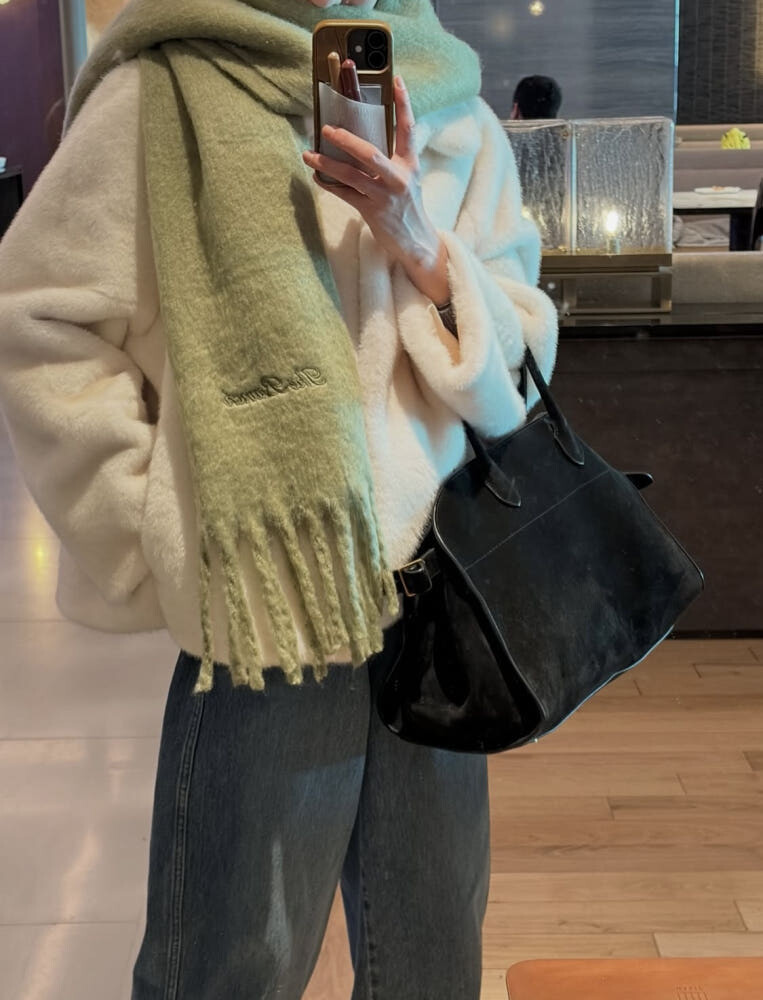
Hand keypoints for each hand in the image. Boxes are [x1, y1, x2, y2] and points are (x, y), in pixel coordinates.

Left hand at [302, 76, 449, 306]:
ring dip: (326, 163)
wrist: (417, 242)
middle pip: (370, 153)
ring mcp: (384, 196)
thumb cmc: (407, 207)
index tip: (397, 80)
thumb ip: (391, 160)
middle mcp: (398, 178)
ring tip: (308, 153)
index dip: (404, 104)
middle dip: (346, 140)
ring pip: (351, 175)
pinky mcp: (372, 212)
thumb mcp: (407, 179)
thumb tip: (362, 140)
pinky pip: (344, 195)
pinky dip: (328, 184)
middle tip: (328, 128)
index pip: (408, 129)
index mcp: (410, 164)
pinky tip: (316, 176)